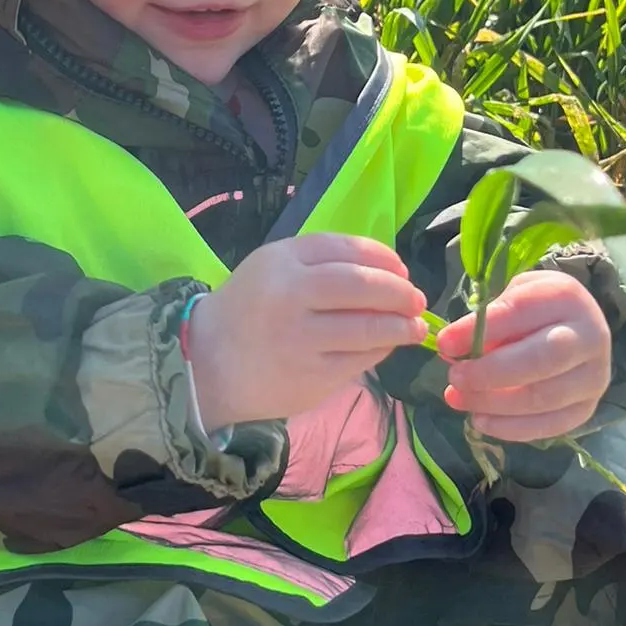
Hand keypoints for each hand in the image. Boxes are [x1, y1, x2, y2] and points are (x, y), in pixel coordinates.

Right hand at [187, 233, 429, 430]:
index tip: (401, 268)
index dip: (382, 257)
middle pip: (361, 285)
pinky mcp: (311, 376)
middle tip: (417, 298)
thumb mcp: (272, 269)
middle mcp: (290, 296)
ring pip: (366, 326)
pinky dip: (381, 349)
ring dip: (400, 325)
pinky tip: (387, 345)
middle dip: (398, 291)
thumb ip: (320, 262)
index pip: (345, 249)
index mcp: (281, 261)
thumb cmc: (250, 310)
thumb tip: (388, 270)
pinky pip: (360, 359)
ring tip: (415, 326)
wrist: (209, 364)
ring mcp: (301, 339)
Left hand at [436, 269, 611, 440]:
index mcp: (566, 297)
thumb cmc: (536, 310)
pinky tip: (481, 421)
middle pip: (539, 360)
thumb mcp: (512, 297)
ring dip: (493, 404)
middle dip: (489, 373)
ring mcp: (594, 376)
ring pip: (542, 398)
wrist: (579, 328)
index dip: (478, 331)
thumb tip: (451, 351)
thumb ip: (486, 320)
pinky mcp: (588, 407)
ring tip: (458, 399)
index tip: (445, 344)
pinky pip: (549, 425)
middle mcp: (589, 336)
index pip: (519, 313)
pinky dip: (511, 428)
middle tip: (454, 377)